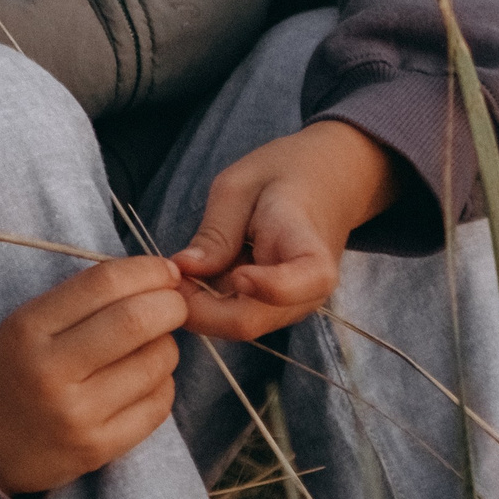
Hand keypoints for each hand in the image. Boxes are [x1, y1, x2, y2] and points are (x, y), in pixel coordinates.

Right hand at [0, 255, 188, 494]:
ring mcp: (77, 415)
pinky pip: (157, 406)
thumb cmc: (14, 369)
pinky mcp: (98, 449)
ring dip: (168, 345)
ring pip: (155, 364)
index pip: (103, 284)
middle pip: (135, 321)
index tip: (165, 271)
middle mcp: (51, 371)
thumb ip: (82, 299)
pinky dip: (163, 384)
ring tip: (154, 345)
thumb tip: (155, 279)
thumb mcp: (27, 323)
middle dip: (171, 305)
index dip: (146, 270)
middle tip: (175, 304)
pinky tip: (146, 380)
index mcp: (29, 328)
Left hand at [169, 120, 400, 342]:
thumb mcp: (240, 186)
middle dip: (199, 307)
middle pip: (250, 321)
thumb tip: (185, 268)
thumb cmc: (285, 173)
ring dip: (201, 307)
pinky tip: (197, 275)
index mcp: (309, 250)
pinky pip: (237, 315)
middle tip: (169, 274)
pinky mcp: (277, 308)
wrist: (329, 182)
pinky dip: (210, 302)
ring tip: (180, 269)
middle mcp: (307, 290)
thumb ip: (217, 232)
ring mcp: (292, 304)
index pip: (299, 284)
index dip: (263, 287)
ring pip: (238, 325)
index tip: (233, 272)